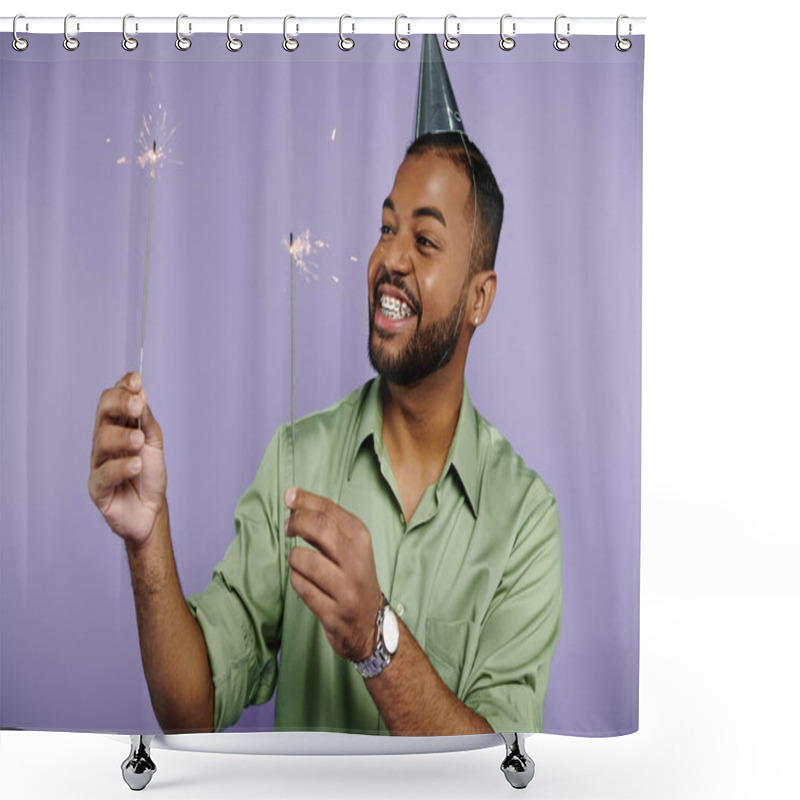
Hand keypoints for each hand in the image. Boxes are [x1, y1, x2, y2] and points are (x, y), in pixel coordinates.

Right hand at [88, 372, 166, 545]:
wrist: (150, 511)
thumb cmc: (149, 476)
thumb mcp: (154, 443)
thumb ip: (146, 420)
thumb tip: (140, 392)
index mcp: (116, 427)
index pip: (112, 401)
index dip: (123, 388)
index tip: (136, 380)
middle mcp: (104, 442)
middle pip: (103, 414)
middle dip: (120, 404)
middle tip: (137, 406)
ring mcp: (98, 464)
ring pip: (102, 441)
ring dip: (122, 437)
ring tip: (140, 441)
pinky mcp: (98, 488)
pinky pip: (104, 474)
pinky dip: (121, 467)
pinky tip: (136, 464)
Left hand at [284, 488, 383, 662]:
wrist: (370, 622)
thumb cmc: (353, 576)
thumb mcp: (351, 546)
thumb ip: (326, 522)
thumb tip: (292, 496)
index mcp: (362, 539)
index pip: (329, 510)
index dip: (304, 500)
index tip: (289, 496)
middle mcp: (357, 561)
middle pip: (319, 528)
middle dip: (296, 523)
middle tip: (288, 527)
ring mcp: (346, 589)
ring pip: (304, 560)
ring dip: (294, 559)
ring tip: (300, 562)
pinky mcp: (334, 612)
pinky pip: (301, 588)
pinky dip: (297, 581)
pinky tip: (305, 581)